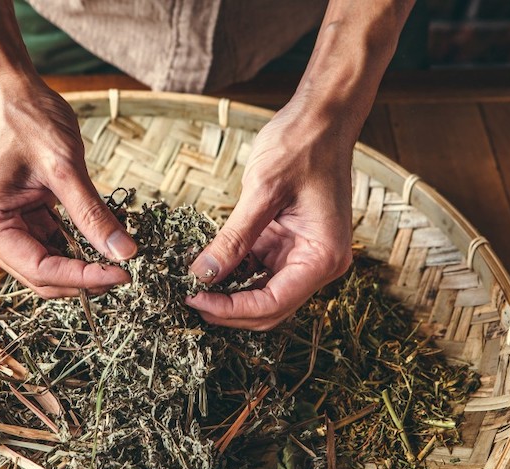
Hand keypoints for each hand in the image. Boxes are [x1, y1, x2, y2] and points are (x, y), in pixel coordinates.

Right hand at [0, 80, 136, 297]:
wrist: (7, 92)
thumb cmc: (26, 119)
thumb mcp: (65, 168)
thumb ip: (93, 215)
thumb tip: (125, 253)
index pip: (41, 270)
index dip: (84, 278)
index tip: (122, 274)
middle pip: (42, 277)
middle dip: (84, 278)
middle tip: (125, 270)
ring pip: (47, 267)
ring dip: (81, 266)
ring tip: (117, 256)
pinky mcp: (15, 222)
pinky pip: (48, 247)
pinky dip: (75, 248)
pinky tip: (101, 241)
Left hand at [186, 95, 353, 329]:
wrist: (321, 118)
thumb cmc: (301, 145)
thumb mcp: (262, 191)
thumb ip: (233, 238)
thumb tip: (201, 275)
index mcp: (323, 256)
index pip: (274, 304)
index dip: (231, 309)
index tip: (194, 300)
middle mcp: (319, 264)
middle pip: (269, 308)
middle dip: (228, 308)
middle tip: (186, 297)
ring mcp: (304, 256)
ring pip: (261, 294)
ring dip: (227, 294)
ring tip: (191, 285)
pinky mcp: (288, 244)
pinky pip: (258, 271)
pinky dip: (232, 274)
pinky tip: (205, 267)